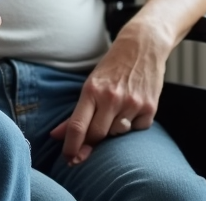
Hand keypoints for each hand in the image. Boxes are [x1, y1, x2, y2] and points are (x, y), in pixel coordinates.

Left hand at [49, 31, 165, 164]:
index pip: (77, 126)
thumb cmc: (112, 67)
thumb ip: (75, 113)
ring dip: (113, 130)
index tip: (68, 159)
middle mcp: (111, 98)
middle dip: (91, 144)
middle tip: (88, 144)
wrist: (142, 46)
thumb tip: (55, 136)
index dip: (71, 147)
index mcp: (92, 90)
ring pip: (117, 134)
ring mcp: (132, 103)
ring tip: (115, 112)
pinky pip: (137, 130)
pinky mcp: (150, 107)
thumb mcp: (90, 84)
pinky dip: (132, 125)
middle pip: (97, 135)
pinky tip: (132, 109)